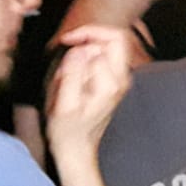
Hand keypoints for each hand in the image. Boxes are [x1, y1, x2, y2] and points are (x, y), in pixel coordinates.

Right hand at [45, 25, 133, 155]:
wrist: (77, 149)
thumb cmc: (68, 130)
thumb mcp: (63, 105)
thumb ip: (71, 75)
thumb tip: (78, 50)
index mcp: (112, 83)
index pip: (109, 40)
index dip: (85, 36)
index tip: (66, 40)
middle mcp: (122, 78)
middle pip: (116, 38)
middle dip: (90, 37)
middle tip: (68, 51)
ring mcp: (120, 79)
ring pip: (109, 46)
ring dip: (86, 50)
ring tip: (68, 70)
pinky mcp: (114, 81)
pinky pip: (104, 57)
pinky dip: (87, 58)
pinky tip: (73, 74)